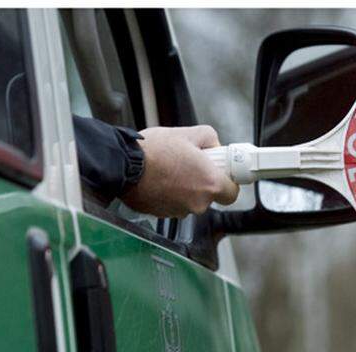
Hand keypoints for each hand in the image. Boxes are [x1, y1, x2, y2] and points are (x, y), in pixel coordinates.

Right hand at [121, 125, 238, 217]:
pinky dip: (169, 194)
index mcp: (209, 183)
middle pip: (209, 196)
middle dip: (202, 182)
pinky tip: (159, 179)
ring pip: (190, 201)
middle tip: (191, 166)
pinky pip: (173, 204)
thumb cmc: (154, 150)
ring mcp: (179, 211)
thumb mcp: (188, 133)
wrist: (122, 164)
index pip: (232, 193)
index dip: (228, 182)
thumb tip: (214, 146)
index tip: (222, 174)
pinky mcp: (162, 215)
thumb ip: (210, 139)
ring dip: (184, 188)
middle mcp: (197, 203)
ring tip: (170, 169)